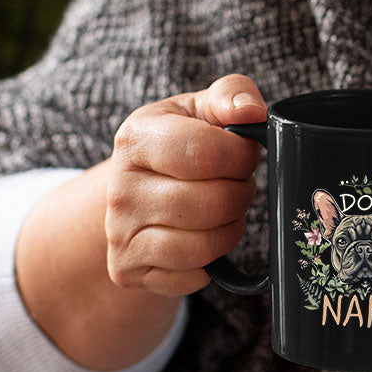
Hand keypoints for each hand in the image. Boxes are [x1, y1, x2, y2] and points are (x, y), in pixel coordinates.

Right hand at [105, 74, 265, 296]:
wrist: (136, 191)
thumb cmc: (182, 145)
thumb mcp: (201, 109)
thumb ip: (231, 95)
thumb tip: (252, 111)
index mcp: (136, 138)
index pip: (206, 152)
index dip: (242, 157)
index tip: (245, 155)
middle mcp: (119, 188)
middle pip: (213, 202)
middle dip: (241, 194)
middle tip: (235, 184)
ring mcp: (119, 234)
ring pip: (205, 245)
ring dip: (231, 228)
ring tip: (222, 209)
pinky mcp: (128, 271)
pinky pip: (194, 276)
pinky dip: (212, 261)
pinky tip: (203, 237)